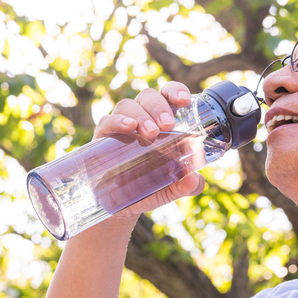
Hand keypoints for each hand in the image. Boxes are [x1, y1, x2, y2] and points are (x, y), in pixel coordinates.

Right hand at [93, 82, 205, 217]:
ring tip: (151, 133)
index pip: (167, 94)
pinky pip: (107, 121)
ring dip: (141, 115)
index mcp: (161, 121)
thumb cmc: (150, 188)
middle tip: (168, 125)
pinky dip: (117, 121)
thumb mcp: (172, 189)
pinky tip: (128, 127)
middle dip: (159, 106)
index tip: (184, 101)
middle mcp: (140, 118)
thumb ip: (187, 185)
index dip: (175, 90)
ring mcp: (120, 126)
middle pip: (148, 96)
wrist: (122, 207)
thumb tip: (195, 180)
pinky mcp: (102, 138)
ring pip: (128, 105)